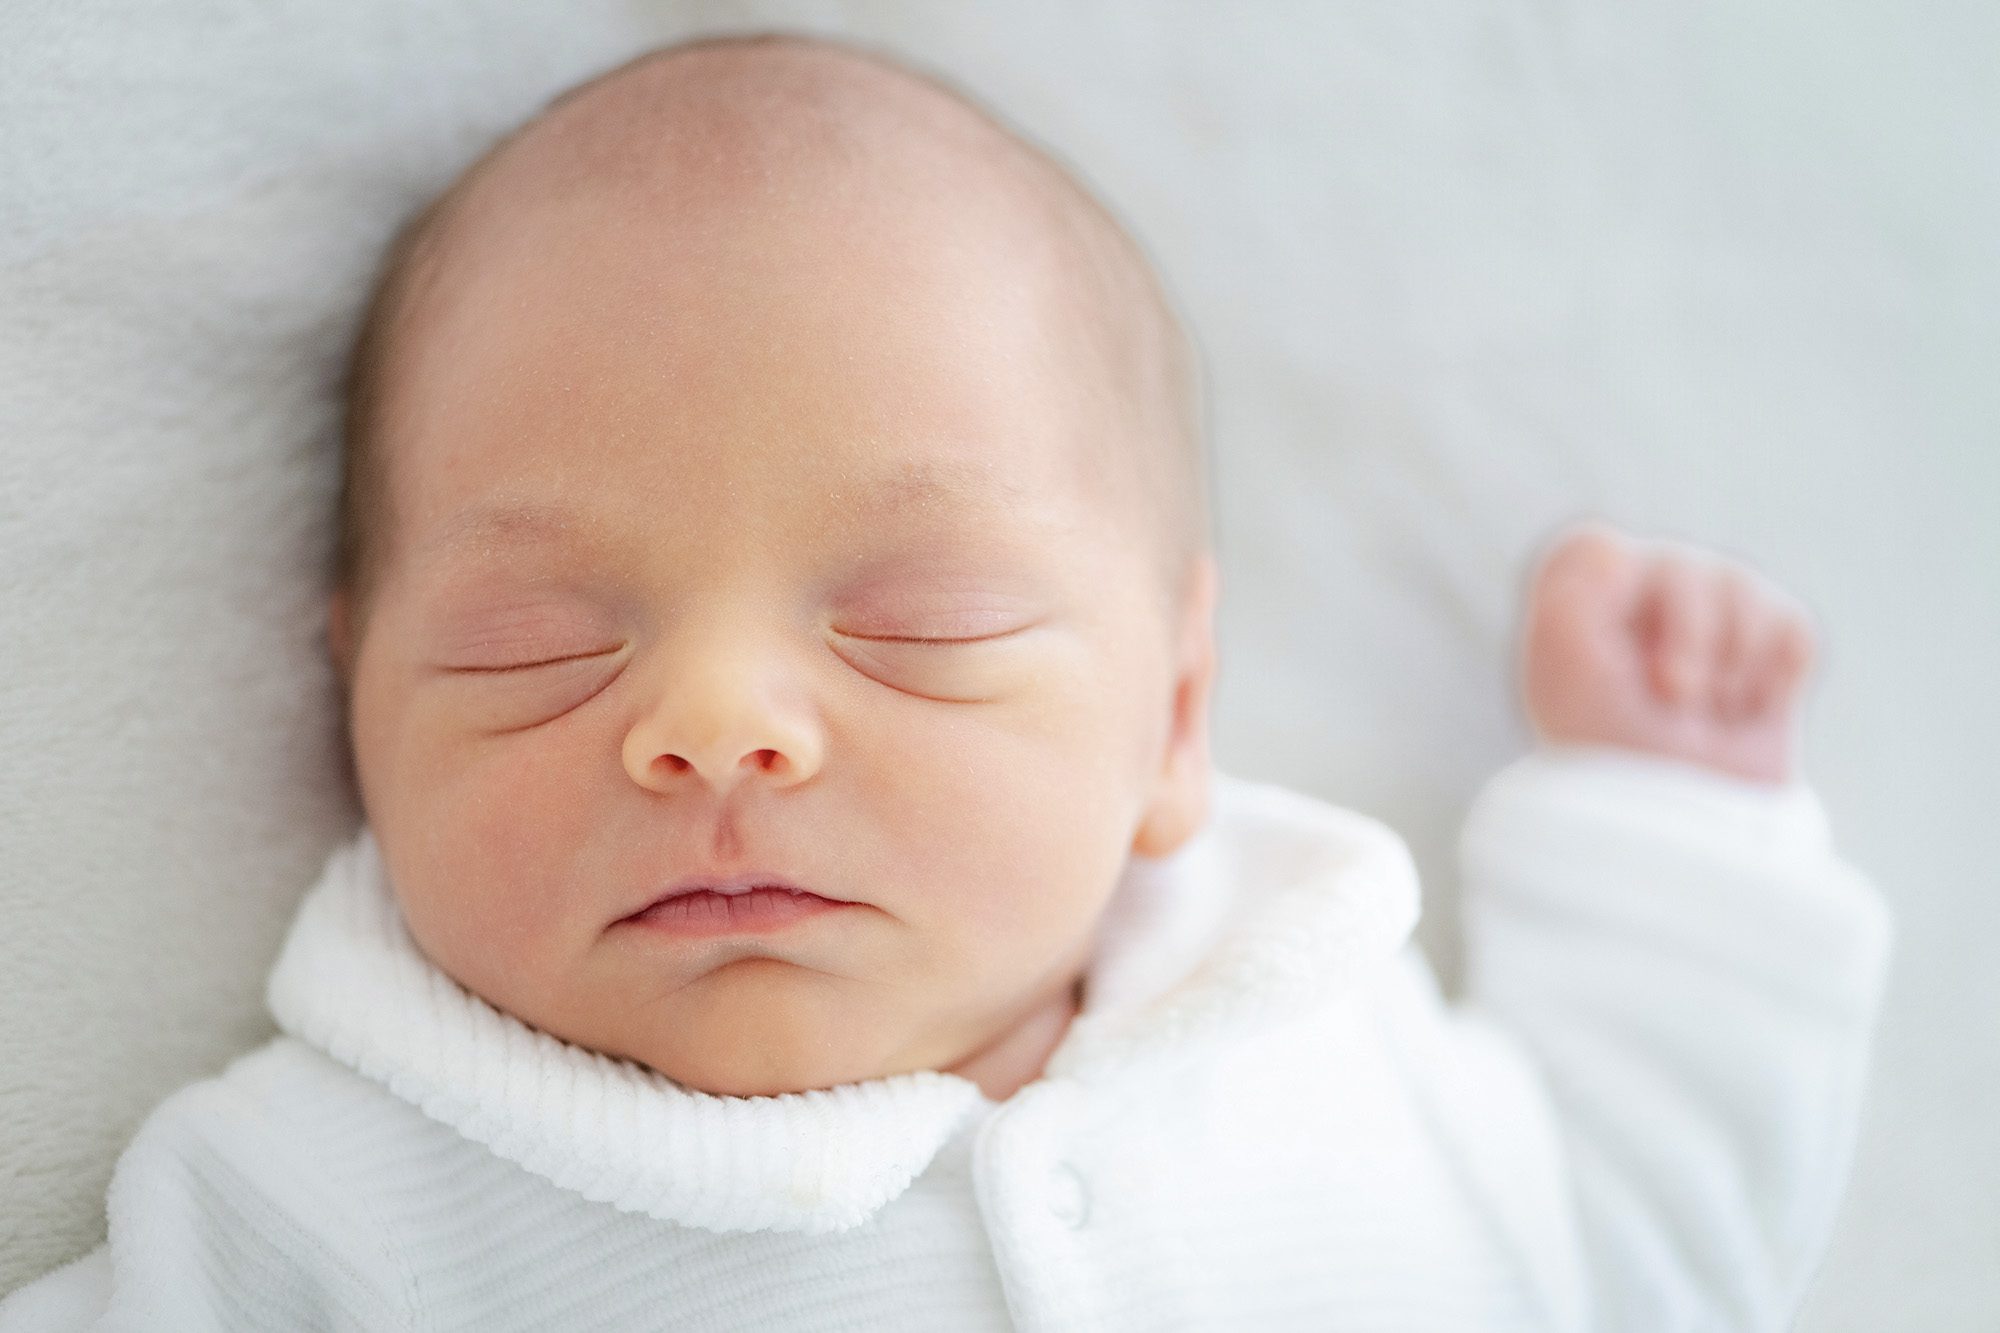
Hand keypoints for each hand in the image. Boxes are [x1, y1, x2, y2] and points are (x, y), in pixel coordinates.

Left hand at [1519, 520, 1816, 784]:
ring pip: (1742, 590)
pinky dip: (1772, 679)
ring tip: (1706, 713)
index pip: (1592, 550)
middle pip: (1681, 568)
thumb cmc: (1616, 756)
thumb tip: (1615, 552)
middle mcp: (1645, 598)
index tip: (1612, 656)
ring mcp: (1713, 615)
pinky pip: (1790, 629)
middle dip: (1688, 640)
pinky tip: (1744, 711)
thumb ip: (1569, 603)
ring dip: (1728, 666)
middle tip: (1674, 698)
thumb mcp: (1569, 684)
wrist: (1693, 824)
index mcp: (1581, 605)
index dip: (1610, 600)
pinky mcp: (1773, 645)